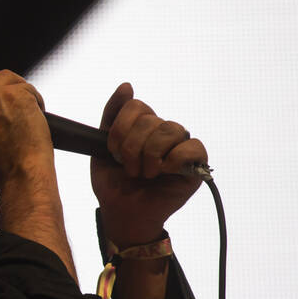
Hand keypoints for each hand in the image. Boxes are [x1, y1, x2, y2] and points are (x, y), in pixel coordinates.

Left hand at [91, 83, 206, 245]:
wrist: (122, 212)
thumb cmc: (113, 182)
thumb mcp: (101, 147)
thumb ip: (111, 115)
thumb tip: (126, 85)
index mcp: (142, 126)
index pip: (136, 106)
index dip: (121, 129)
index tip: (112, 151)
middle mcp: (163, 133)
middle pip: (151, 120)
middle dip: (132, 148)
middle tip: (129, 169)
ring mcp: (180, 147)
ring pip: (171, 129)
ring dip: (150, 155)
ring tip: (144, 173)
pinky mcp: (196, 165)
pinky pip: (193, 147)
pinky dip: (174, 159)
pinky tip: (163, 172)